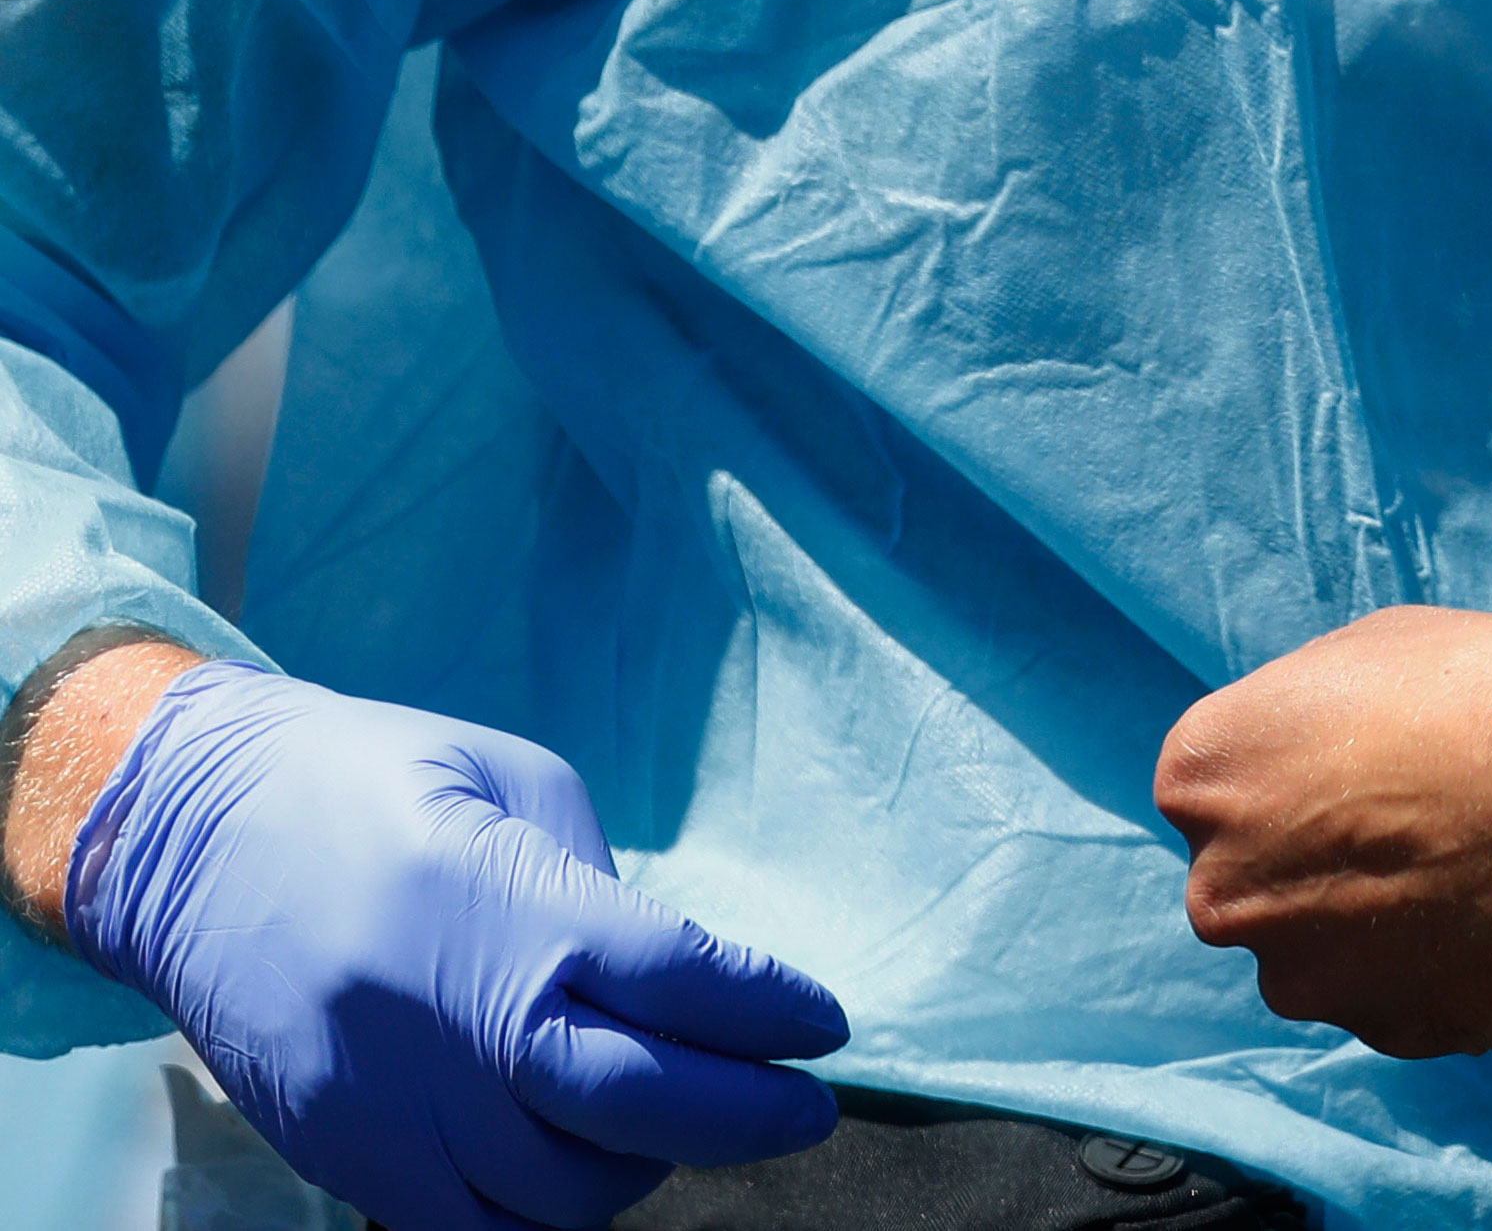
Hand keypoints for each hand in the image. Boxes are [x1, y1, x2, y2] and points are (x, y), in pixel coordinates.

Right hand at [68, 663, 846, 1230]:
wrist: (186, 835)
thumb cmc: (372, 781)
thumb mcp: (518, 788)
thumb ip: (606, 894)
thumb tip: (685, 984)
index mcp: (508, 908)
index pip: (680, 985)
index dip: (772, 1013)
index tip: (828, 1027)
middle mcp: (448, 1021)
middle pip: (636, 1111)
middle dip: (745, 1117)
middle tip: (808, 1110)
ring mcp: (385, 1104)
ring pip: (557, 1195)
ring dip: (641, 1168)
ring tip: (681, 1125)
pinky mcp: (335, 1154)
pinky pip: (465, 1229)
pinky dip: (541, 1214)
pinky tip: (581, 1164)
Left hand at [1159, 607, 1491, 1056]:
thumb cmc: (1487, 699)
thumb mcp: (1379, 645)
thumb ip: (1313, 709)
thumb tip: (1316, 746)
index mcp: (1203, 776)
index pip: (1217, 776)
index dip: (1292, 762)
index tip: (1356, 755)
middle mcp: (1225, 891)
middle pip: (1257, 874)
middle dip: (1316, 853)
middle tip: (1410, 818)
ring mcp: (1303, 977)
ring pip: (1322, 948)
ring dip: (1372, 920)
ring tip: (1465, 869)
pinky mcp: (1383, 1031)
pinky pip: (1400, 994)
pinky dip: (1436, 964)